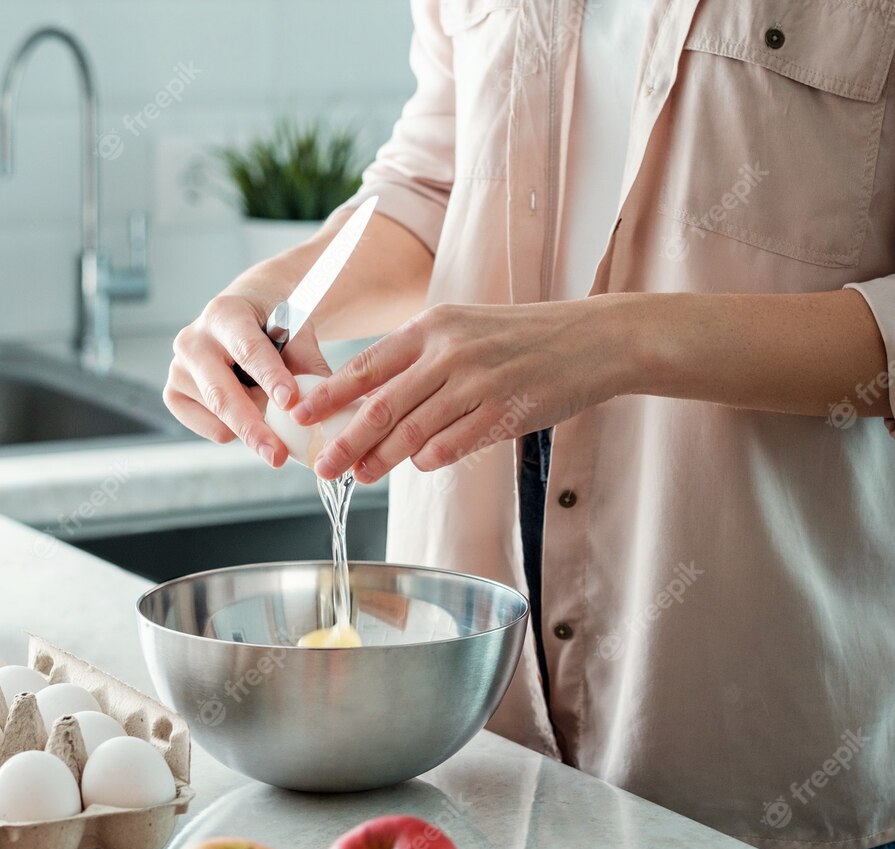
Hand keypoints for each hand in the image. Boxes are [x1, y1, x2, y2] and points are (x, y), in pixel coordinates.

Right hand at [164, 292, 330, 465]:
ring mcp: (178, 368)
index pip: (249, 350)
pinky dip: (235, 430)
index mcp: (225, 314)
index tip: (290, 403)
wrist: (246, 317)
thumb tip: (327, 410)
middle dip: (253, 427)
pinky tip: (250, 411)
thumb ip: (310, 367)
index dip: (270, 378)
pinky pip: (208, 427)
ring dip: (251, 427)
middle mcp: (193, 340)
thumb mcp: (299, 334)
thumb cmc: (276, 326)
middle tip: (277, 456)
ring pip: (217, 414)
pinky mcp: (174, 394)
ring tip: (274, 416)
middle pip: (222, 393)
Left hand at [292, 297, 631, 482]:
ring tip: (359, 475)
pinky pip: (454, 443)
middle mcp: (449, 351)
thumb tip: (377, 401)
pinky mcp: (504, 410)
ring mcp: (476, 382)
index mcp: (433, 327)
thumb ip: (423, 361)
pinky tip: (419, 465)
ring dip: (381, 459)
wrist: (593, 339)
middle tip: (321, 466)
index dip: (330, 396)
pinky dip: (431, 458)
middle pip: (380, 405)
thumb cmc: (526, 338)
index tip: (301, 417)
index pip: (367, 365)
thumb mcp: (466, 330)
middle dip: (344, 440)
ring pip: (412, 430)